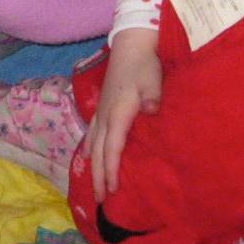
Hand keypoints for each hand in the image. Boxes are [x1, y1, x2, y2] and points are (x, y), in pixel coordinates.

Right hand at [85, 29, 161, 201]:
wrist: (131, 44)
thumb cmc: (145, 64)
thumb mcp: (153, 80)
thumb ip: (153, 97)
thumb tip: (153, 111)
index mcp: (119, 113)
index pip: (112, 147)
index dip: (111, 169)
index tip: (111, 190)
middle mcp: (106, 115)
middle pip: (98, 151)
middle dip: (98, 176)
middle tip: (100, 200)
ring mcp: (101, 111)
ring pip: (93, 144)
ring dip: (93, 166)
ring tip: (94, 186)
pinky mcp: (102, 107)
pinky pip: (92, 134)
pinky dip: (90, 150)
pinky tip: (89, 157)